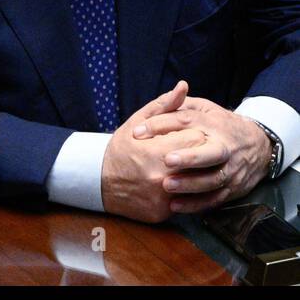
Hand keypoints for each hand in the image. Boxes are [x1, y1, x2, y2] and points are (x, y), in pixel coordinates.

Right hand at [102, 80, 207, 221]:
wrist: (99, 182)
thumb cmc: (120, 149)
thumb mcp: (136, 123)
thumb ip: (163, 106)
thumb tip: (183, 86)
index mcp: (156, 152)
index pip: (196, 139)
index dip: (195, 135)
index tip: (189, 134)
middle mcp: (162, 178)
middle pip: (200, 162)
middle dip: (198, 155)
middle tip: (190, 151)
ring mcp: (163, 199)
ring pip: (197, 185)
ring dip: (195, 175)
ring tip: (186, 167)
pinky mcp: (163, 214)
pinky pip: (186, 202)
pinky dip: (185, 194)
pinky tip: (177, 185)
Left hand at [132, 94, 272, 213]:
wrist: (258, 146)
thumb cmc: (219, 124)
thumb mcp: (203, 108)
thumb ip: (182, 103)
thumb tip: (175, 89)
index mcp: (213, 124)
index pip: (187, 121)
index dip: (161, 124)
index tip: (137, 131)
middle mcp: (225, 146)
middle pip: (210, 152)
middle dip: (190, 157)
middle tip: (166, 160)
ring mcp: (231, 169)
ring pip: (214, 179)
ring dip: (191, 184)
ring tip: (167, 185)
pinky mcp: (233, 188)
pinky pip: (215, 199)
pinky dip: (196, 204)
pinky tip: (175, 206)